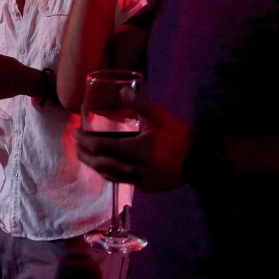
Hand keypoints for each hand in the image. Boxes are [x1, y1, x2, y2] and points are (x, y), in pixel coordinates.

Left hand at [75, 88, 192, 190]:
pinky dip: (112, 174)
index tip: (75, 133)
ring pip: (110, 176)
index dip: (84, 140)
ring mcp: (140, 180)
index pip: (100, 147)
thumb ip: (141, 105)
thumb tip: (122, 90)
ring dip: (95, 166)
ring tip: (86, 157)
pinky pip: (123, 182)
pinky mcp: (147, 187)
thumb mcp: (162, 117)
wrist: (203, 160)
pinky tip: (108, 167)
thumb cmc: (181, 136)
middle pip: (100, 164)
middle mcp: (134, 168)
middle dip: (84, 155)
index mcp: (135, 150)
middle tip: (76, 146)